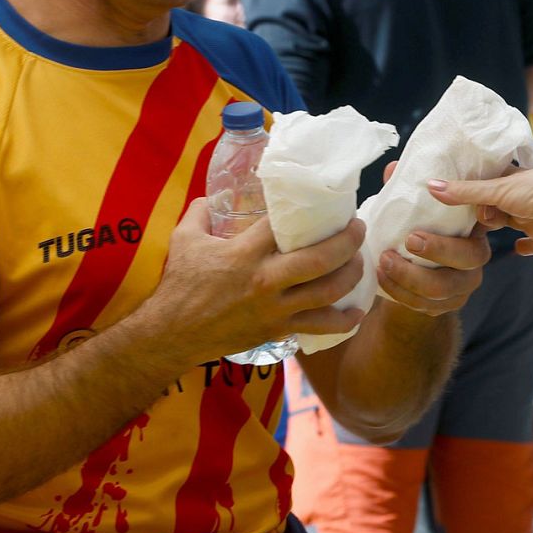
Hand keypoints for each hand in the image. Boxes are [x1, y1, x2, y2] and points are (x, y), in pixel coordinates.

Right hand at [144, 199, 366, 363]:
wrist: (172, 334)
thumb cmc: (179, 286)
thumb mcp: (184, 240)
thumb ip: (200, 214)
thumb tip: (212, 198)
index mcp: (244, 253)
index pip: (283, 225)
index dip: (306, 210)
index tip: (322, 202)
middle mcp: (266, 280)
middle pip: (320, 258)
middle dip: (348, 241)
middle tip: (358, 228)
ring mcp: (275, 308)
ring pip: (328, 292)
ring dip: (351, 275)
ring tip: (360, 261)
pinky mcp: (279, 329)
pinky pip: (320, 326)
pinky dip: (344, 321)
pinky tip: (358, 310)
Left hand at [375, 159, 492, 315]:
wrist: (412, 275)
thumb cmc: (417, 232)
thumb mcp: (414, 212)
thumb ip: (406, 191)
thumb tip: (393, 168)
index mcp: (474, 230)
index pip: (484, 221)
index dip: (471, 214)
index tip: (443, 205)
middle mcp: (475, 260)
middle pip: (468, 258)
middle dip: (437, 250)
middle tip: (409, 240)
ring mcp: (462, 287)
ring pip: (442, 289)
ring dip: (410, 276)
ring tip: (383, 261)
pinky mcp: (445, 307)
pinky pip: (426, 306)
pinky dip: (400, 293)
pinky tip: (382, 278)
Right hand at [427, 169, 532, 255]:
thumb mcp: (499, 190)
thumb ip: (466, 192)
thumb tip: (430, 186)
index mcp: (511, 179)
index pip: (483, 182)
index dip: (465, 189)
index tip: (443, 198)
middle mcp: (520, 197)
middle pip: (493, 204)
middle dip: (477, 211)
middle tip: (452, 221)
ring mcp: (532, 217)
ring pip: (507, 222)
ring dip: (494, 226)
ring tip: (468, 235)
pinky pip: (530, 244)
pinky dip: (523, 247)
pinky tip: (514, 249)